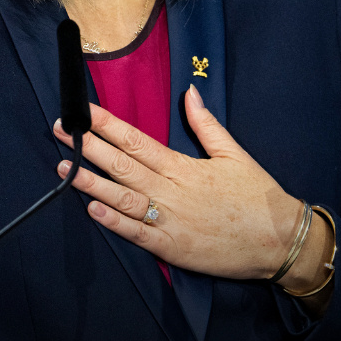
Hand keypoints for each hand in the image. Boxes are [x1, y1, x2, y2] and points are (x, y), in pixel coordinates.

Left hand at [53, 86, 333, 294]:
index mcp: (183, 165)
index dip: (106, 124)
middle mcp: (171, 190)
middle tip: (60, 131)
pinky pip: (136, 232)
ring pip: (122, 197)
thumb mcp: (234, 153)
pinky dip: (113, 221)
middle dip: (88, 146)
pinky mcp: (172, 247)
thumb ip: (207, 124)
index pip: (136, 139)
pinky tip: (92, 209)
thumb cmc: (257, 196)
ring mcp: (170, 220)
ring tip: (64, 168)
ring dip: (91, 181)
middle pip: (121, 164)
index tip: (83, 111)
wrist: (280, 240)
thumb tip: (190, 92)